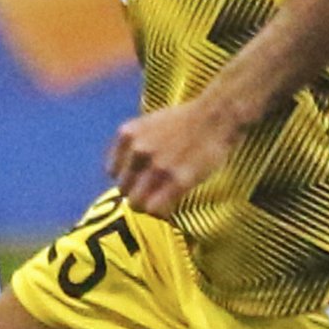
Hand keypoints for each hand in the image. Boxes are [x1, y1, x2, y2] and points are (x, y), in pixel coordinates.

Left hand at [106, 92, 246, 218]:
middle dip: (137, 194)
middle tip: (155, 193)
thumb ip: (134, 144)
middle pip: (124, 190)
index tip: (141, 180)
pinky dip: (161, 212)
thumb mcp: (149, 123)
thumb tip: (126, 170)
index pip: (113, 172)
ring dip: (148, 206)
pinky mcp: (177, 180)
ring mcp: (157, 167)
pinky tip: (170, 205)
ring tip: (163, 201)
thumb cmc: (185, 120)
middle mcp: (138, 151)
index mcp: (128, 135)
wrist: (215, 116)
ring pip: (136, 203)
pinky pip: (155, 210)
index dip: (129, 179)